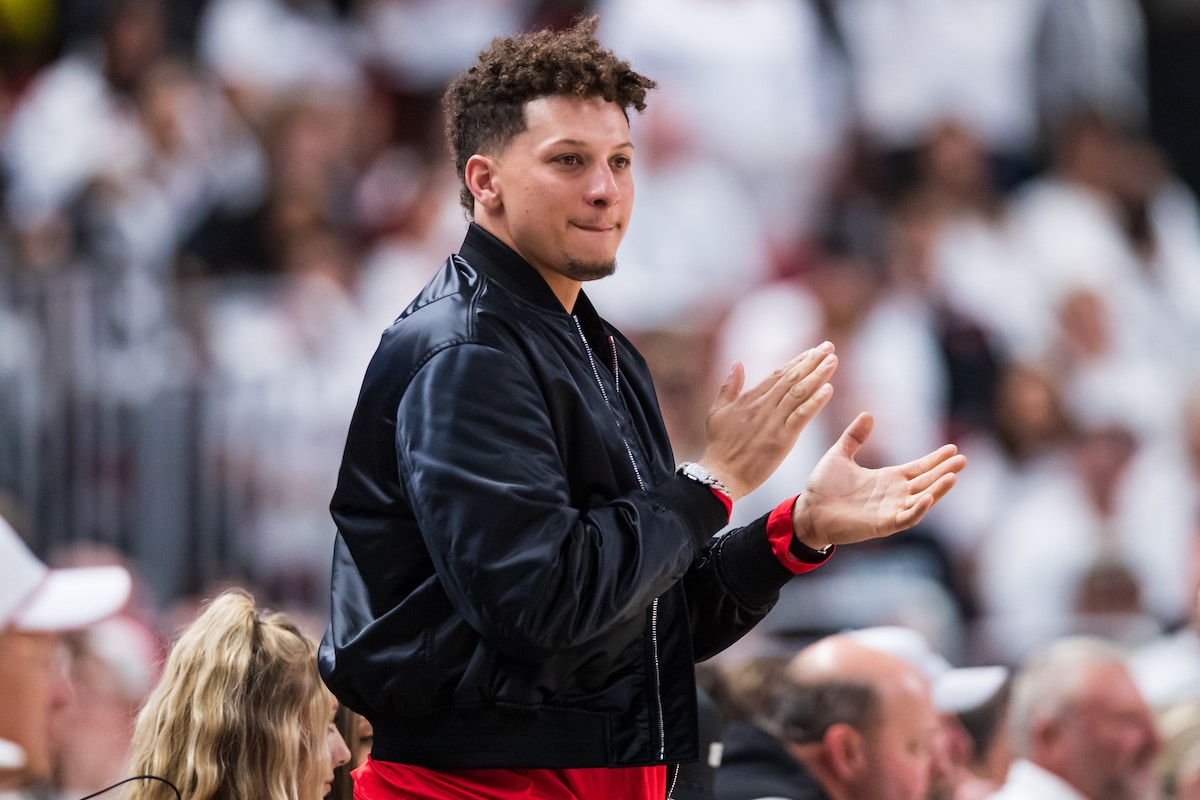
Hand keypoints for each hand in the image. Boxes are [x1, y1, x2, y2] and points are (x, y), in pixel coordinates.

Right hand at [699, 342, 837, 499]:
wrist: (720, 474)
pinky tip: (828, 389)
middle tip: (828, 347)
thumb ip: (728, 387)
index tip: (812, 351)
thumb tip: (737, 364)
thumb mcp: (717, 412)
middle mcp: (763, 406)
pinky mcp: (781, 439)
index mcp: (750, 398)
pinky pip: (802, 416)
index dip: (797, 361)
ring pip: (799, 392)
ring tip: (832, 361)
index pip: (778, 374)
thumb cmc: (718, 447)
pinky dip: (815, 402)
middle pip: (792, 378)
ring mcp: (773, 421)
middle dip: (812, 361)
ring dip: (818, 375)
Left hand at [791, 412, 965, 549]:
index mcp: (887, 479)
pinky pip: (905, 518)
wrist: (807, 511)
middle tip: (963, 458)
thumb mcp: (840, 455)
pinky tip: (928, 498)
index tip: (952, 447)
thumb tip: (868, 414)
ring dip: (938, 490)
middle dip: (945, 471)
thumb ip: (854, 437)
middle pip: (926, 482)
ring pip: (922, 500)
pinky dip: (918, 509)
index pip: (918, 468)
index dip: (935, 459)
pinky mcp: (882, 525)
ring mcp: (890, 510)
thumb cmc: (822, 487)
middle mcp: (893, 495)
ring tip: (954, 476)